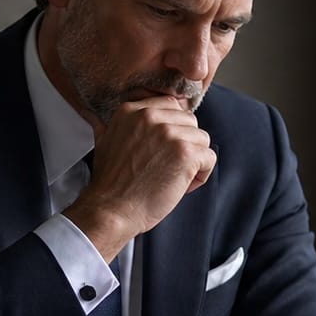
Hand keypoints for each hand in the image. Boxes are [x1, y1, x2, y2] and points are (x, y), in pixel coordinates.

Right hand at [65, 97, 215, 260]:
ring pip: (202, 139)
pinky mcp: (185, 153)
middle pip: (189, 121)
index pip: (172, 106)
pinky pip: (209, 157)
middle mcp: (151, 116)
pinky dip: (201, 174)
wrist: (111, 210)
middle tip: (167, 167)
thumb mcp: (106, 139)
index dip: (174, 129)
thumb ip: (123, 122)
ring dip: (194, 160)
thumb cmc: (110, 183)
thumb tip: (126, 105)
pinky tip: (183, 185)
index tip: (165, 149)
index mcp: (133, 110)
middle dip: (185, 144)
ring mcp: (169, 134)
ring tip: (174, 177)